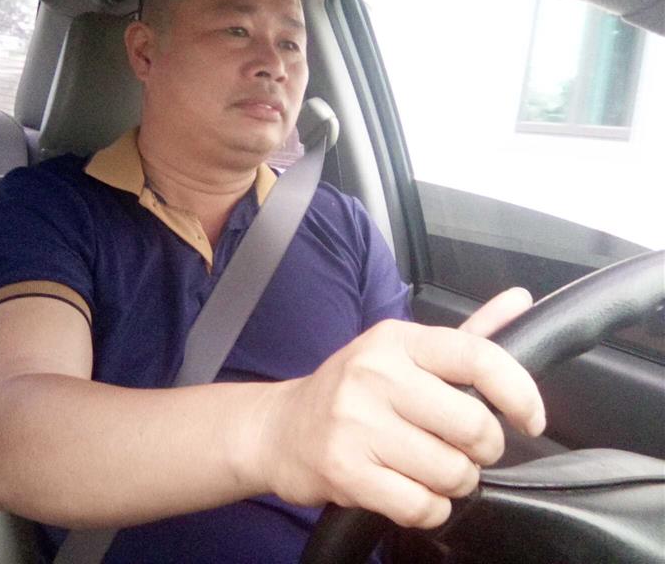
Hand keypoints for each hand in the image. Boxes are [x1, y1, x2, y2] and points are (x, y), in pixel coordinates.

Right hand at [256, 287, 544, 528]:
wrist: (279, 428)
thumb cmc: (349, 390)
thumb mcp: (400, 351)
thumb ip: (466, 333)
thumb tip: (520, 300)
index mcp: (396, 341)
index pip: (477, 357)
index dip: (519, 392)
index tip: (530, 419)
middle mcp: (374, 375)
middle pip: (474, 426)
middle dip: (483, 450)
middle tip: (464, 448)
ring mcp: (355, 423)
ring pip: (452, 472)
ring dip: (455, 482)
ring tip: (431, 469)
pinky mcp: (345, 470)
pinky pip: (421, 505)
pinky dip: (429, 508)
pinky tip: (412, 492)